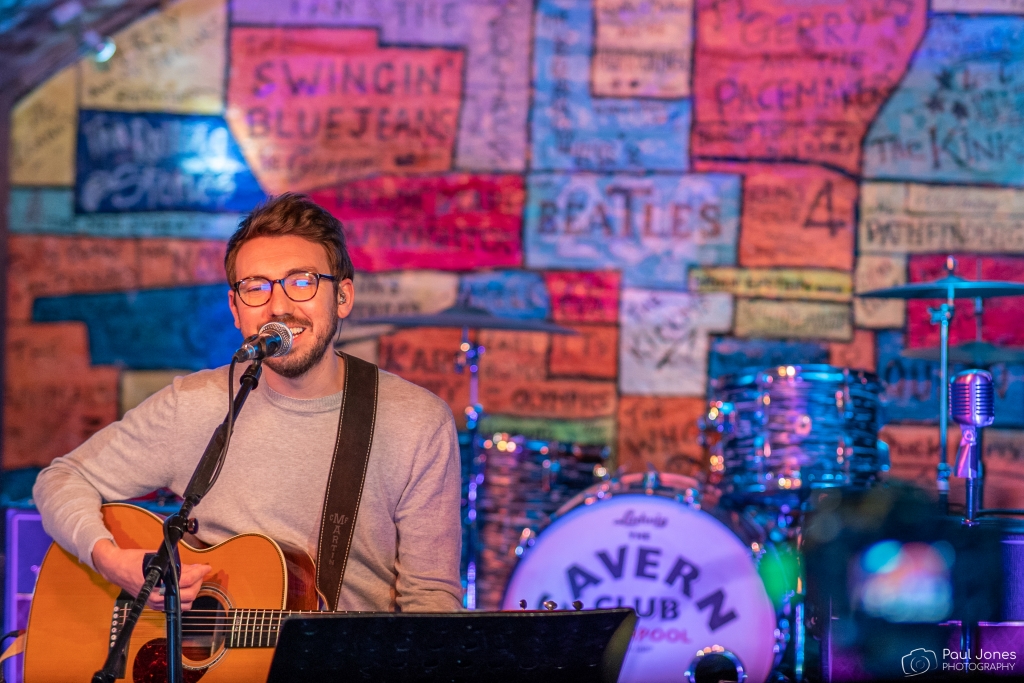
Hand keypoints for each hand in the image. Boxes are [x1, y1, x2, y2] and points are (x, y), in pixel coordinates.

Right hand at [91, 539, 210, 610]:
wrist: (117, 568)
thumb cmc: (135, 561)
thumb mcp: (160, 558)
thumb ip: (178, 565)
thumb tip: (195, 568)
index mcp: (158, 583)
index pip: (186, 581)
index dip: (199, 573)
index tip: (206, 567)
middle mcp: (156, 596)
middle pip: (188, 596)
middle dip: (198, 583)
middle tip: (200, 572)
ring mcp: (155, 603)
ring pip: (183, 604)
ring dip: (192, 592)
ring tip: (194, 579)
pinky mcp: (154, 605)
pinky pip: (174, 605)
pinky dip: (183, 597)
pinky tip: (185, 586)